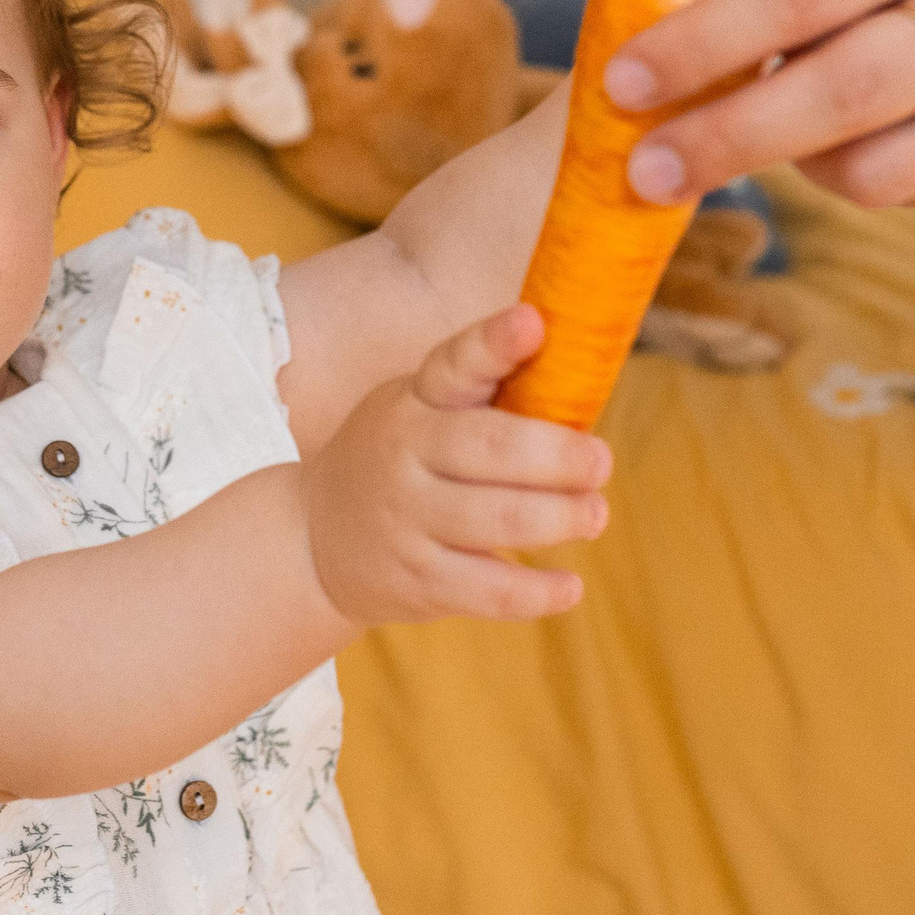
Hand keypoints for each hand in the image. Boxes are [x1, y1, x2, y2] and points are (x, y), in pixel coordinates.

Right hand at [300, 305, 611, 625]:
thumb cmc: (399, 458)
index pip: (456, 364)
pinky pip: (491, 590)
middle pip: (494, 448)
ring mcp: (407, 520)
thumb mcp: (419, 408)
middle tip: (600, 462)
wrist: (314, 535)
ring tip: (594, 515)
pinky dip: (540, 592)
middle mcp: (405, 454)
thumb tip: (581, 374)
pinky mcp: (419, 580)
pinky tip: (570, 585)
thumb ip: (484, 391)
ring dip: (562, 518)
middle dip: (561, 456)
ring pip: (500, 520)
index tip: (533, 322)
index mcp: (415, 400)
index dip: (495, 343)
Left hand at [606, 0, 914, 209]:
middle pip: (842, 97)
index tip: (621, 85)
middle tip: (644, 172)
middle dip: (726, 140)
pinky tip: (846, 128)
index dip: (702, 46)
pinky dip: (862, 168)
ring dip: (795, 162)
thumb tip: (670, 43)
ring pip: (882, 170)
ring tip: (761, 129)